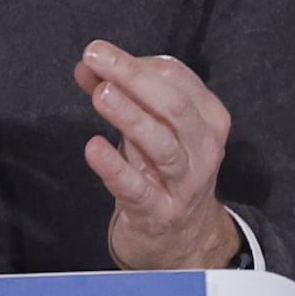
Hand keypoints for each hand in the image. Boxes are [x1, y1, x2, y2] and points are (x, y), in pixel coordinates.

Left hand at [77, 42, 240, 271]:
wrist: (183, 241)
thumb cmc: (164, 171)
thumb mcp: (149, 128)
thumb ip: (119, 93)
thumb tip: (87, 65)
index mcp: (207, 118)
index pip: (176, 77)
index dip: (136, 62)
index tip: (100, 54)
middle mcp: (203, 148)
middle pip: (173, 105)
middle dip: (133, 76)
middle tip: (96, 56)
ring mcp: (184, 183)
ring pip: (162, 144)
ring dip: (130, 116)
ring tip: (101, 94)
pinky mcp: (159, 212)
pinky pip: (137, 188)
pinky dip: (114, 167)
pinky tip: (93, 148)